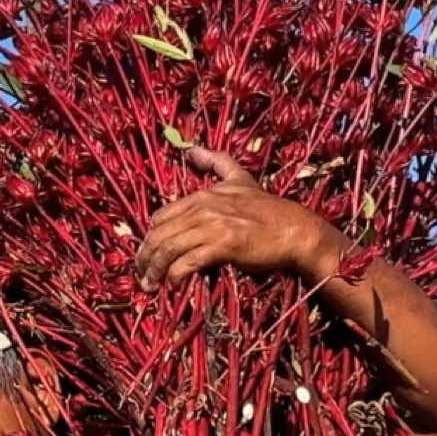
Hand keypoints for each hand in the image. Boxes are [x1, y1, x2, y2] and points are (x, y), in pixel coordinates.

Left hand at [135, 147, 336, 292]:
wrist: (294, 229)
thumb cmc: (267, 208)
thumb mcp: (239, 178)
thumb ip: (216, 162)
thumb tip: (192, 149)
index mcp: (201, 195)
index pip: (160, 217)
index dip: (149, 238)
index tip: (147, 255)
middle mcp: (203, 208)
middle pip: (158, 235)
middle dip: (145, 258)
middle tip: (141, 277)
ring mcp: (212, 226)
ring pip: (168, 249)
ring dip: (155, 271)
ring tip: (151, 286)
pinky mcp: (223, 245)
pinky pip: (188, 262)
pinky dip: (176, 275)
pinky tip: (174, 285)